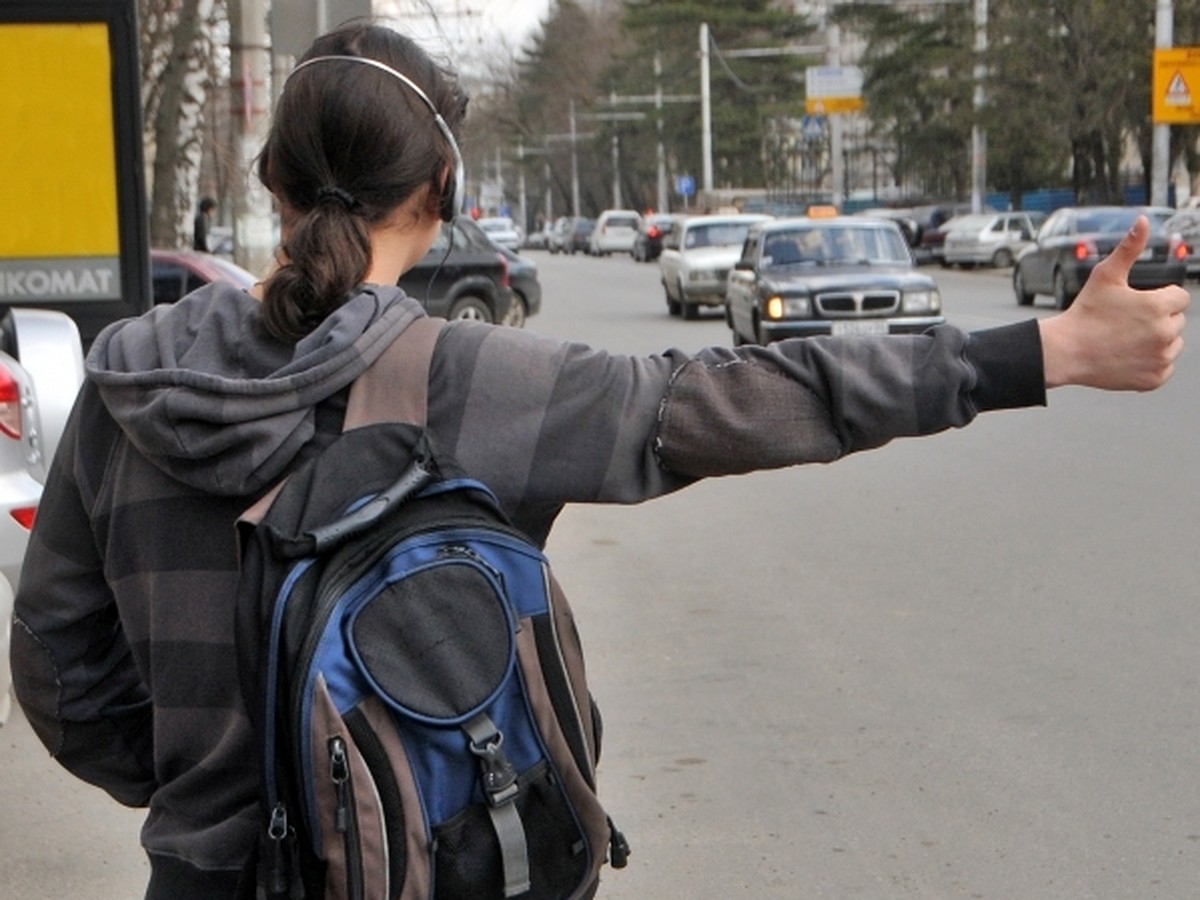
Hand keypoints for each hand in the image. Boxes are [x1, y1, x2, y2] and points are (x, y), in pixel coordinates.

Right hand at [1039, 215, 1187, 390]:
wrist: (1066, 352)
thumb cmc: (1084, 312)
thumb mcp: (1105, 276)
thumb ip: (1129, 248)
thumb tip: (1143, 220)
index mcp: (1159, 306)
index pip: (1178, 298)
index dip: (1157, 299)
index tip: (1134, 306)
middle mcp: (1165, 333)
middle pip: (1176, 322)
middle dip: (1156, 321)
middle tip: (1125, 325)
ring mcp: (1161, 358)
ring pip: (1172, 344)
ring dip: (1156, 342)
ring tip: (1126, 341)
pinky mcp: (1154, 379)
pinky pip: (1164, 367)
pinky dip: (1150, 363)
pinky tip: (1128, 357)